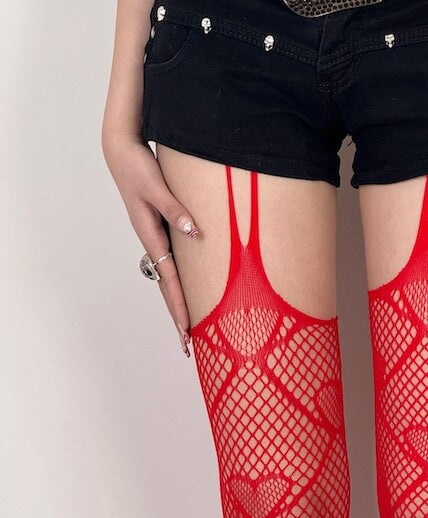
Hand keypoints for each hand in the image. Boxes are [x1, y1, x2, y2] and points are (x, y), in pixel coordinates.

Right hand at [102, 131, 197, 357]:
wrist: (121, 150)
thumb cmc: (137, 166)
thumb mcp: (157, 186)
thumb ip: (176, 209)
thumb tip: (194, 232)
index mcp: (151, 236)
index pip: (170, 281)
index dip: (180, 306)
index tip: (187, 331)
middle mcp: (154, 242)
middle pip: (168, 287)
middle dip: (178, 316)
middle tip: (188, 345)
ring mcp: (157, 237)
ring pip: (171, 278)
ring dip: (180, 302)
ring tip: (189, 327)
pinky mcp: (162, 229)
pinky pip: (174, 262)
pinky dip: (181, 281)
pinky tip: (188, 289)